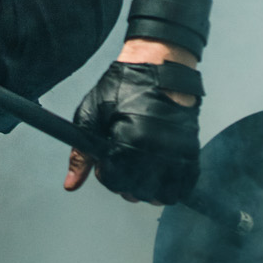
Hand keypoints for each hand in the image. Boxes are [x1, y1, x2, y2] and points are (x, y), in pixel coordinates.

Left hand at [64, 51, 202, 205]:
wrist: (158, 66)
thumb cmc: (125, 85)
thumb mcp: (92, 115)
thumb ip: (81, 154)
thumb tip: (71, 184)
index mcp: (126, 142)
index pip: (114, 183)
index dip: (105, 175)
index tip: (107, 164)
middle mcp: (153, 152)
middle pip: (137, 193)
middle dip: (126, 184)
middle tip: (125, 166)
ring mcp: (175, 153)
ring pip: (162, 196)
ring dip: (150, 189)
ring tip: (143, 172)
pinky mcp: (191, 150)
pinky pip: (184, 185)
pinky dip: (173, 186)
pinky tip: (162, 173)